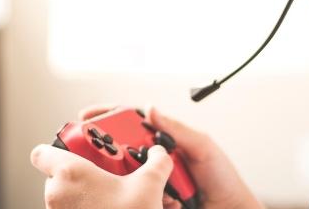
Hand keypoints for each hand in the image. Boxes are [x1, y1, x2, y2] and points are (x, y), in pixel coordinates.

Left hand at [30, 142, 173, 207]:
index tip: (74, 151)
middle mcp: (56, 194)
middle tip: (103, 176)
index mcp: (69, 173)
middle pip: (57, 175)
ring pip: (64, 197)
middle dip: (80, 175)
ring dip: (83, 195)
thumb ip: (156, 163)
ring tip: (109, 197)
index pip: (41, 153)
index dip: (56, 150)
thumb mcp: (150, 185)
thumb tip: (159, 155)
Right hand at [76, 105, 261, 208]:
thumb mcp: (203, 147)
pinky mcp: (150, 198)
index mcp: (163, 139)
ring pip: (123, 174)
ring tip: (153, 182)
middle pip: (118, 147)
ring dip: (131, 177)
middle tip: (106, 154)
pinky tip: (167, 200)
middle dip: (109, 149)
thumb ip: (176, 129)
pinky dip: (144, 196)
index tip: (86, 117)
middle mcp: (152, 159)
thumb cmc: (222, 178)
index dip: (107, 117)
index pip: (129, 122)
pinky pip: (136, 195)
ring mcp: (150, 180)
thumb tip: (150, 109)